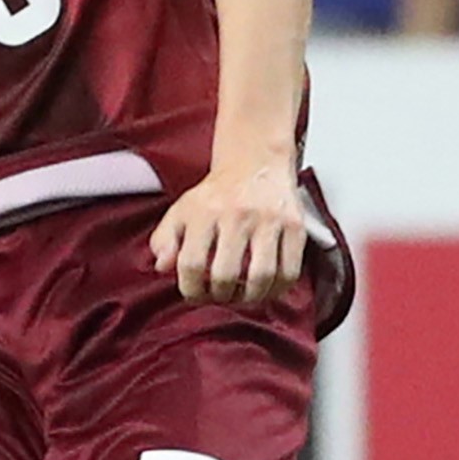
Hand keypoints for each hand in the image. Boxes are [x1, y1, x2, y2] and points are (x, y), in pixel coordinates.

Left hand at [150, 160, 305, 306]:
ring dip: (249, 298)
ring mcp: (269, 220)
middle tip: (219, 296)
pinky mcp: (295, 226)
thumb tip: (162, 267)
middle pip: (226, 274)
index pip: (191, 263)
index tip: (194, 293)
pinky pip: (290, 271)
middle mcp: (237, 214)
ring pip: (261, 276)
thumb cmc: (217, 193)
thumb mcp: (182, 210)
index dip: (191, 289)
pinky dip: (277, 289)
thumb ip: (164, 239)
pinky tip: (266, 288)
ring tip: (242, 295)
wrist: (257, 161)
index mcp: (204, 211)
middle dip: (220, 296)